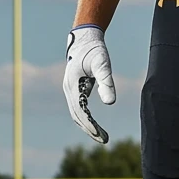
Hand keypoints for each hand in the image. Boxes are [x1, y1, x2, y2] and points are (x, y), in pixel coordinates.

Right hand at [63, 26, 115, 143]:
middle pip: (77, 115)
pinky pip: (79, 108)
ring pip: (76, 113)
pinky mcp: (75, 89)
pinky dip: (86, 118)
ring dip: (87, 125)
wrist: (84, 38)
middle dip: (89, 129)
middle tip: (105, 140)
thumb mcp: (102, 64)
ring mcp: (70, 89)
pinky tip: (96, 124)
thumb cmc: (94, 50)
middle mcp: (68, 89)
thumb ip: (106, 82)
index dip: (89, 124)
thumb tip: (110, 103)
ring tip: (102, 136)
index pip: (80, 110)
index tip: (100, 135)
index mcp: (72, 84)